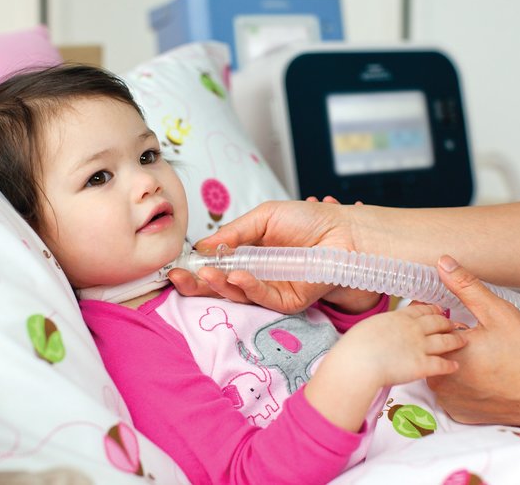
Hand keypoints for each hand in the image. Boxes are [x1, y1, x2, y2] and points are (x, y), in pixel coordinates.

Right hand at [169, 198, 370, 313]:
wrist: (342, 229)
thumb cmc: (308, 220)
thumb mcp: (263, 218)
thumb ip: (233, 234)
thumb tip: (203, 247)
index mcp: (248, 257)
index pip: (216, 269)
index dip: (196, 270)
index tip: (177, 268)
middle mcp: (257, 276)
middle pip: (220, 288)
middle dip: (197, 285)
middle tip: (179, 278)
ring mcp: (272, 290)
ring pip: (238, 295)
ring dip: (219, 285)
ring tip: (206, 273)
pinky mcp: (289, 301)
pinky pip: (264, 299)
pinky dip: (248, 288)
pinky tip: (238, 276)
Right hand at [305, 303, 464, 430]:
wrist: (359, 362)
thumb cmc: (356, 345)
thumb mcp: (369, 325)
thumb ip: (382, 325)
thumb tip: (382, 328)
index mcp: (399, 317)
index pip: (421, 310)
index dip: (432, 309)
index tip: (437, 310)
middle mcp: (413, 329)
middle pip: (437, 322)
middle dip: (448, 322)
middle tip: (453, 323)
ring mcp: (420, 346)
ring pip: (445, 341)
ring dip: (455, 340)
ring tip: (462, 340)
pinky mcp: (422, 365)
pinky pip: (442, 365)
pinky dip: (450, 365)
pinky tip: (455, 366)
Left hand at [426, 255, 519, 431]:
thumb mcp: (497, 313)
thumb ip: (466, 288)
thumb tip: (443, 264)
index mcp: (444, 352)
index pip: (426, 327)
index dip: (442, 319)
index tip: (459, 320)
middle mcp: (439, 379)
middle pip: (431, 349)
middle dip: (446, 340)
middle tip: (478, 341)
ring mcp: (447, 399)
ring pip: (439, 370)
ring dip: (452, 361)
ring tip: (479, 358)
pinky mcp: (457, 412)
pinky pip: (450, 391)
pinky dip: (460, 382)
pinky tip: (479, 376)